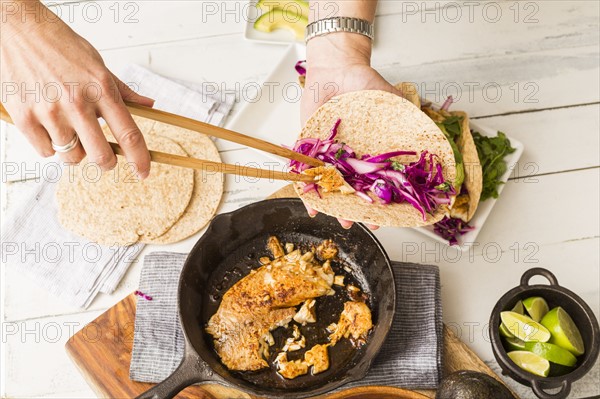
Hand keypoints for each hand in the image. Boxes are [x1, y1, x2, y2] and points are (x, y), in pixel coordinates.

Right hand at [0, 1, 152, 176]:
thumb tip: (150, 105)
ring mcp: (50, 112)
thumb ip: (123, 90)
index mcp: (101, 89)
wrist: (18, 29)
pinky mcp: (25, 118)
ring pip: (71, 157)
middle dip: (106, 162)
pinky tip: (49, 126)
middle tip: (103, 157)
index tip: (144, 172)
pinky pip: (45, 152)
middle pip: (101, 156)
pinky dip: (49, 146)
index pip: (129, 133)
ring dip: (74, 151)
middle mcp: (77, 103)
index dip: (140, 159)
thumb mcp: (98, 64)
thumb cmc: (60, 45)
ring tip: (69, 129)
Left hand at [300, 33, 403, 229]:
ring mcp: (330, 154)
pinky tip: (312, 203)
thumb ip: (408, 121)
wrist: (336, 67)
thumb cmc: (365, 83)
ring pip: (332, 185)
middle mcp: (350, 156)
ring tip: (340, 220)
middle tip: (363, 223)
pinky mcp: (309, 147)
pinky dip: (308, 187)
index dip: (384, 199)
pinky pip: (308, 170)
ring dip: (335, 204)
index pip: (379, 181)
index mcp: (371, 151)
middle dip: (358, 209)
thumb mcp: (393, 102)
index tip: (390, 215)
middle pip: (355, 189)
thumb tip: (433, 140)